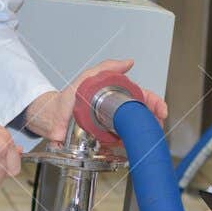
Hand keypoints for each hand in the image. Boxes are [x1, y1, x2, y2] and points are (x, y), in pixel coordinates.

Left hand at [24, 58, 167, 140]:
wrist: (50, 119)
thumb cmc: (67, 99)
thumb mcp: (86, 78)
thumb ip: (106, 68)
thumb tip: (128, 62)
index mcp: (116, 97)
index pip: (142, 97)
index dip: (155, 103)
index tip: (161, 110)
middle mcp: (116, 113)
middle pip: (142, 116)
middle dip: (154, 121)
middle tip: (157, 126)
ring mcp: (112, 128)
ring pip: (135, 132)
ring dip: (143, 136)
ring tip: (145, 137)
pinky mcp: (105, 143)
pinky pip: (121, 146)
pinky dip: (129, 148)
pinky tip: (131, 147)